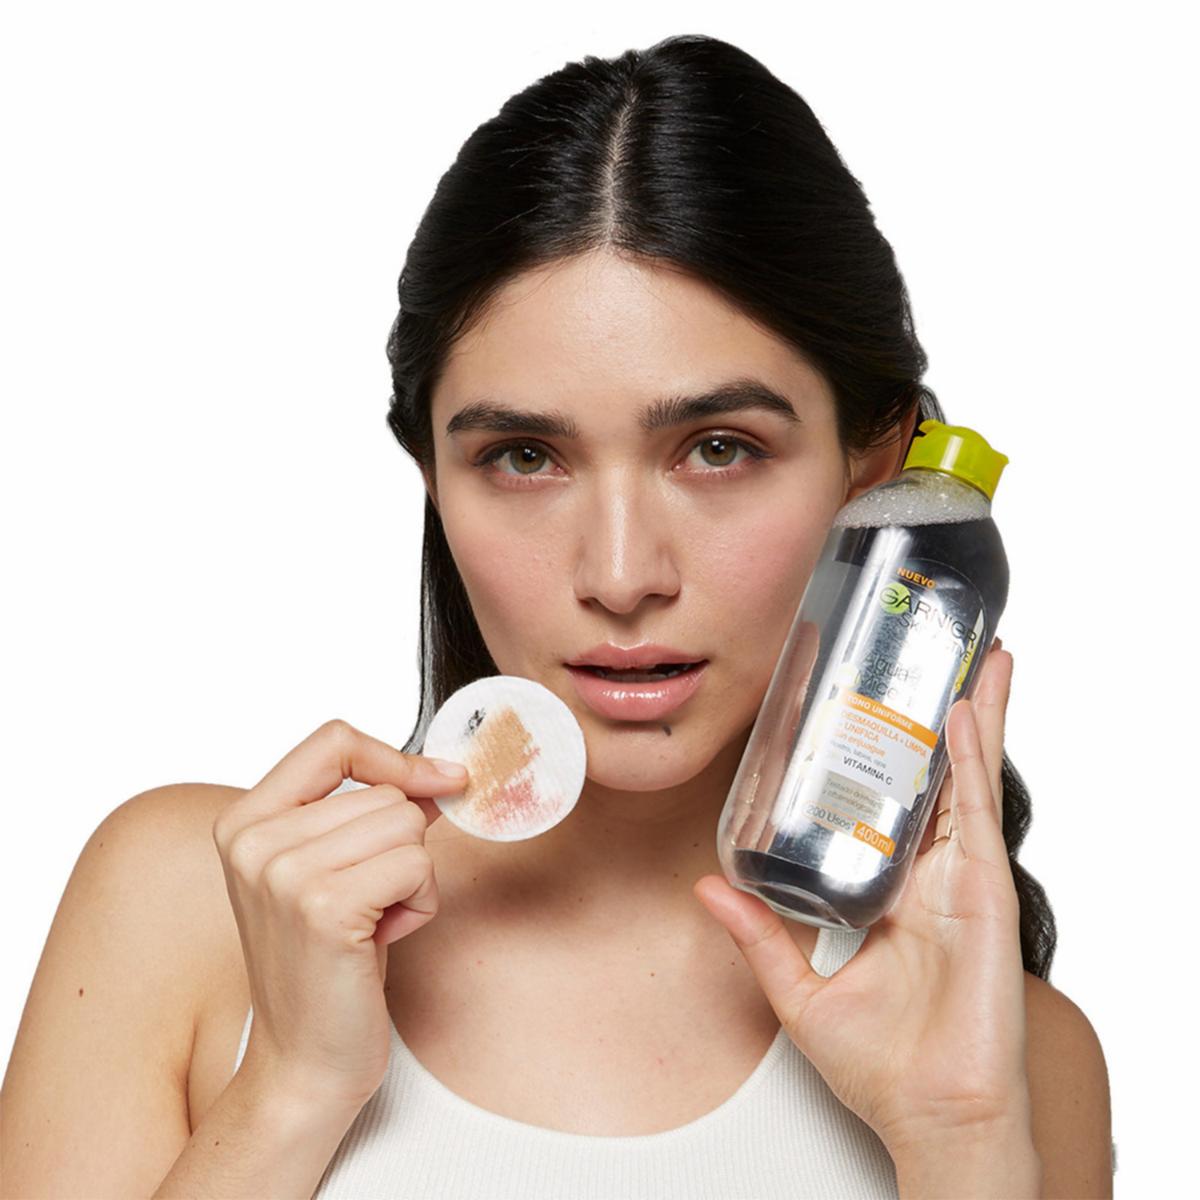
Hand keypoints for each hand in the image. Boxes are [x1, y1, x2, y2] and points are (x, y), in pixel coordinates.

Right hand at [212, 719, 469, 1110]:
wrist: (304, 1063)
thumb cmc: (327, 965)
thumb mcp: (333, 870)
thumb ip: (367, 813)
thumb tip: (438, 773)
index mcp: (245, 821)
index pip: (333, 741)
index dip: (393, 757)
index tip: (437, 780)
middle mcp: (254, 841)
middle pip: (386, 793)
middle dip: (403, 847)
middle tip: (370, 905)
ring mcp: (284, 873)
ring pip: (408, 825)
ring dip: (414, 877)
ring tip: (374, 923)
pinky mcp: (323, 907)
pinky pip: (417, 864)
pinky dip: (421, 902)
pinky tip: (385, 939)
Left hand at [694, 644, 1029, 1154]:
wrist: (931, 1118)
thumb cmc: (884, 1068)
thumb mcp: (799, 989)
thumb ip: (758, 935)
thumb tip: (706, 890)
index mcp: (895, 890)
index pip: (890, 804)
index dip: (882, 755)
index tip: (864, 706)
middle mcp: (935, 876)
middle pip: (938, 780)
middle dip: (940, 719)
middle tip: (933, 660)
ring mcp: (964, 881)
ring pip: (969, 782)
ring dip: (973, 718)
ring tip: (973, 661)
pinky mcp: (985, 895)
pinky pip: (977, 815)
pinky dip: (973, 760)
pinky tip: (966, 714)